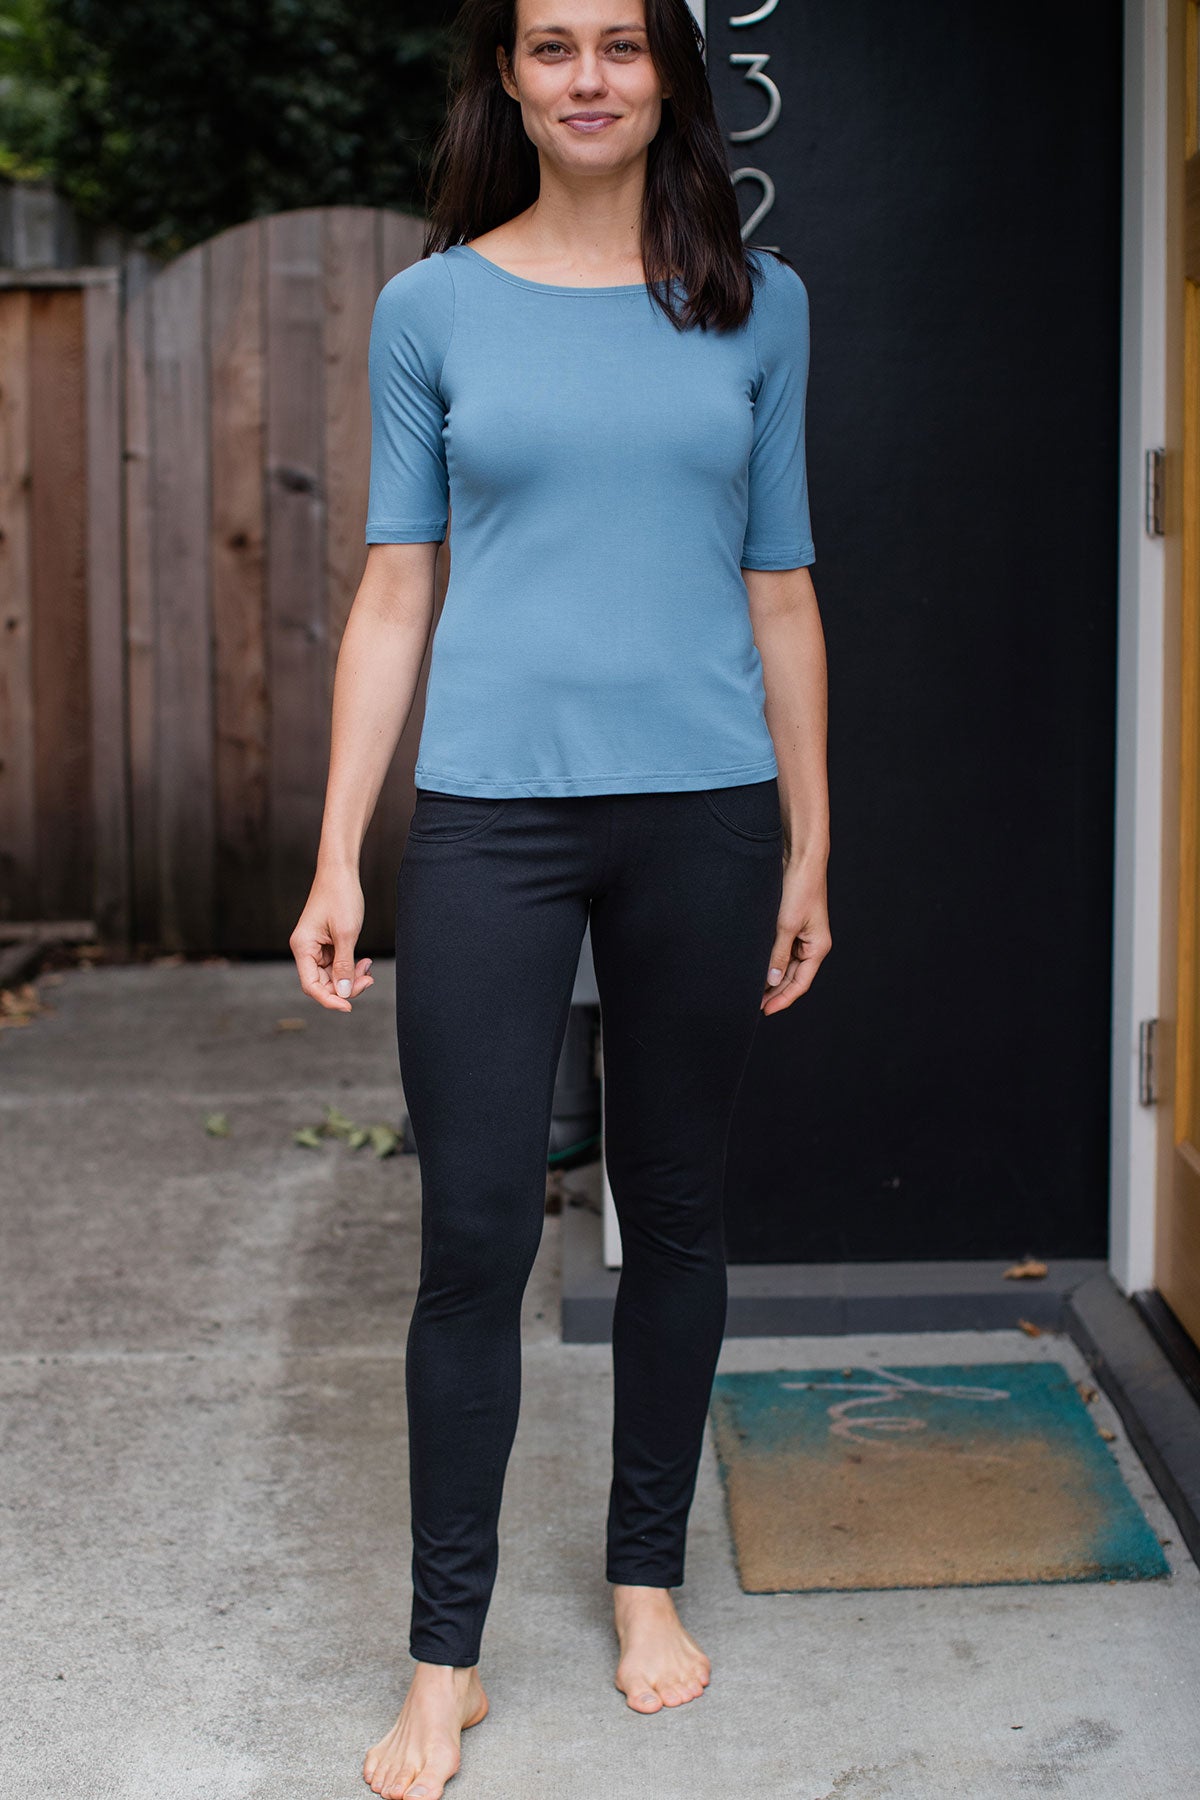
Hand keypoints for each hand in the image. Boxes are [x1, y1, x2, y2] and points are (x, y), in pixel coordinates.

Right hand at [289, 868, 374, 1012]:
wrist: (341, 872)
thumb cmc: (340, 897)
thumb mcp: (346, 934)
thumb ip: (344, 966)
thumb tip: (343, 993)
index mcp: (302, 947)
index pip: (311, 986)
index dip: (329, 1000)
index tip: (348, 1006)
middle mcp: (306, 950)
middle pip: (323, 983)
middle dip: (346, 986)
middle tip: (368, 980)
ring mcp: (316, 948)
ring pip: (333, 976)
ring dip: (351, 977)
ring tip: (368, 969)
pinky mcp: (327, 944)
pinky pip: (338, 965)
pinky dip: (351, 967)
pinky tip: (365, 962)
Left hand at [761, 854, 830, 1013]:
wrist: (800, 858)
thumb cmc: (799, 888)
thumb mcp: (786, 925)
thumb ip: (777, 954)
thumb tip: (771, 980)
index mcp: (817, 948)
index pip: (800, 984)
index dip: (782, 999)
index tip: (763, 1011)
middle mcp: (811, 944)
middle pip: (792, 977)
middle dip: (774, 991)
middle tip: (750, 1003)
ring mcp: (801, 935)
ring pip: (784, 964)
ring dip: (769, 976)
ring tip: (748, 988)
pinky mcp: (789, 924)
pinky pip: (779, 949)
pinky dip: (768, 959)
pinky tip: (752, 966)